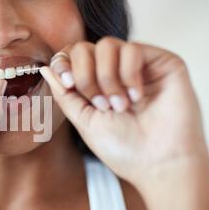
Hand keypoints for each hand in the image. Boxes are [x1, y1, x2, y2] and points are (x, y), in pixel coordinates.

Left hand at [40, 37, 208, 187]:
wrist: (157, 164)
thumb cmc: (123, 148)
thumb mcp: (83, 120)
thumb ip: (64, 94)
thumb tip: (45, 67)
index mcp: (96, 84)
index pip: (73, 56)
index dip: (64, 62)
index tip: (67, 83)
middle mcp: (116, 71)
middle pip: (85, 47)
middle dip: (85, 76)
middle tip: (100, 105)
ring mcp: (139, 65)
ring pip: (107, 45)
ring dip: (106, 78)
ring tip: (119, 105)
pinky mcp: (163, 62)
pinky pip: (133, 49)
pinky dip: (128, 74)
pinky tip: (137, 98)